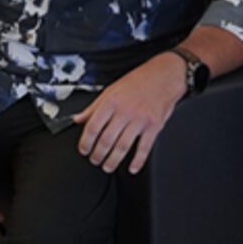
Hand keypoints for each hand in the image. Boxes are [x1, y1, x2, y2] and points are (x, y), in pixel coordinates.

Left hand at [73, 53, 185, 173]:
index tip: (83, 149)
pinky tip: (132, 167)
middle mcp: (125, 111)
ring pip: (123, 146)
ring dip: (113, 161)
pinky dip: (138, 161)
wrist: (164, 76)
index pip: (93, 127)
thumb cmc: (138, 82)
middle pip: (106, 140)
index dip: (86, 142)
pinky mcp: (154, 126)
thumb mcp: (110, 90)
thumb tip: (78, 119)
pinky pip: (144, 148)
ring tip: (107, 166)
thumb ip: (94, 107)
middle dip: (98, 154)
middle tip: (95, 160)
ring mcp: (140, 120)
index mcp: (111, 102)